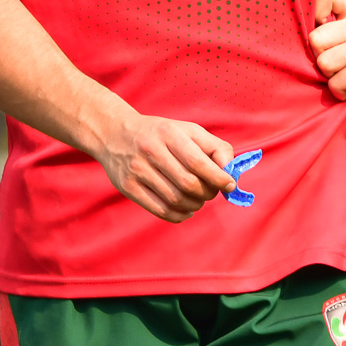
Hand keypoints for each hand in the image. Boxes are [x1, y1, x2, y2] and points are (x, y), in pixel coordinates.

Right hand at [92, 110, 234, 222]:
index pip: (198, 163)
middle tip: (212, 192)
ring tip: (199, 200)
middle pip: (188, 184)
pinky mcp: (128, 187)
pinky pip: (160, 210)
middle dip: (207, 193)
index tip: (229, 185)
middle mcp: (150, 151)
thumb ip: (215, 148)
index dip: (218, 178)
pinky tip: (186, 209)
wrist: (115, 134)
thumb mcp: (188, 130)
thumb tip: (231, 173)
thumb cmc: (161, 134)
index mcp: (169, 134)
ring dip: (195, 205)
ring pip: (175, 200)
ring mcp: (137, 171)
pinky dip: (179, 215)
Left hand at [309, 0, 345, 114]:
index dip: (317, 12)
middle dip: (321, 59)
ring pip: (324, 63)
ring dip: (332, 78)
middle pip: (315, 39)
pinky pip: (336, 83)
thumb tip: (292, 31)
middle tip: (339, 65)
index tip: (326, 33)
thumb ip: (328, 29)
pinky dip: (341, 92)